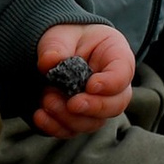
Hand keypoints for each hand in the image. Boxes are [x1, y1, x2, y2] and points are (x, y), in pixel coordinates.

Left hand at [32, 22, 136, 139]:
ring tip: (47, 100)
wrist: (58, 50)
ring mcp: (97, 105)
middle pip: (115, 104)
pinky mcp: (79, 118)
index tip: (91, 85)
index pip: (123, 73)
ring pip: (93, 122)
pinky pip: (72, 130)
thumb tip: (49, 62)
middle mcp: (113, 86)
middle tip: (71, 103)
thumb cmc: (68, 38)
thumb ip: (56, 46)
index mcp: (116, 56)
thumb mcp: (61, 34)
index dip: (111, 84)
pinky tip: (40, 116)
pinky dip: (55, 127)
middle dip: (92, 107)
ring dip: (69, 118)